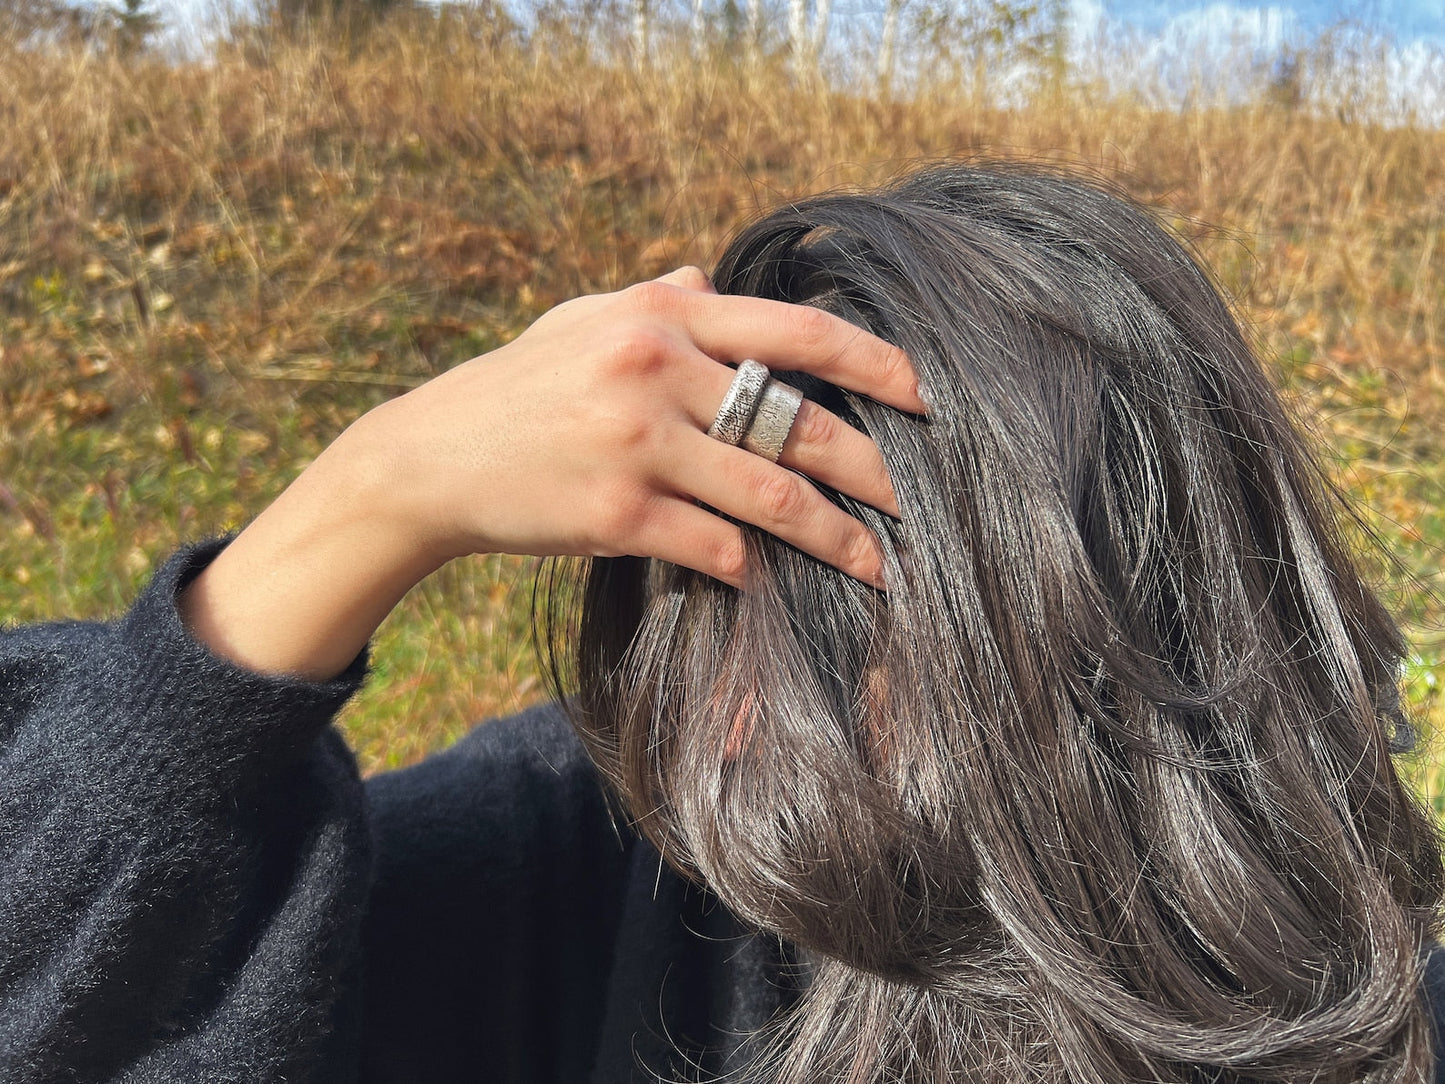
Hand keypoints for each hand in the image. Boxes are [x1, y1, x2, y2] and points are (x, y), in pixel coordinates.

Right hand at [179, 267, 923, 679]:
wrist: (431, 457)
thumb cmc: (519, 386)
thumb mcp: (581, 320)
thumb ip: (656, 298)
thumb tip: (710, 273)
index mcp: (662, 315)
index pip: (794, 332)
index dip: (872, 363)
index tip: (922, 395)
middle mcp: (657, 370)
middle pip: (798, 423)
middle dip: (871, 467)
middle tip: (914, 500)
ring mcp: (637, 443)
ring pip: (771, 495)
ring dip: (835, 537)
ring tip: (876, 564)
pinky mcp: (615, 514)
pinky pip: (713, 545)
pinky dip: (751, 567)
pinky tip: (770, 580)